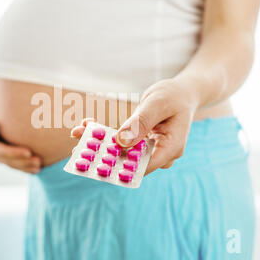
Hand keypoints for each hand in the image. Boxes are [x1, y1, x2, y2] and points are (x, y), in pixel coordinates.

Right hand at [0, 106, 41, 173]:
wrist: (5, 107)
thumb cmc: (3, 101)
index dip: (10, 150)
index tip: (28, 151)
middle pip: (2, 155)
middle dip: (19, 158)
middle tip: (36, 159)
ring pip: (8, 162)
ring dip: (24, 165)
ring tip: (39, 164)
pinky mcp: (2, 157)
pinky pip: (14, 164)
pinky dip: (25, 167)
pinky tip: (38, 169)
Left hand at [70, 79, 198, 174]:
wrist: (182, 92)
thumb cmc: (174, 96)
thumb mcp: (157, 104)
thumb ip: (140, 123)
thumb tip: (120, 143)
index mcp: (171, 148)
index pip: (144, 166)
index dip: (120, 166)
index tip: (97, 160)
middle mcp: (160, 153)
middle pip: (130, 160)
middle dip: (103, 154)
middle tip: (78, 146)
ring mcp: (150, 150)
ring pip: (122, 152)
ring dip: (100, 142)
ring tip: (77, 131)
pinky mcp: (141, 143)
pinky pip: (122, 142)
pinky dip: (106, 135)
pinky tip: (88, 126)